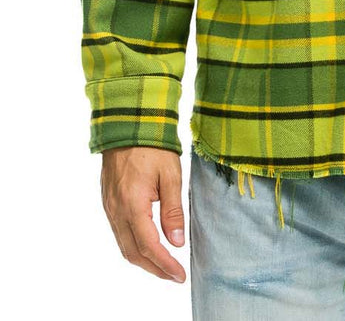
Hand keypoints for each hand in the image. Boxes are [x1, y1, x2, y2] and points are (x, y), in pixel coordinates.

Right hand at [100, 145, 186, 282]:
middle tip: (174, 275)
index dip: (165, 264)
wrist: (127, 124)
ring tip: (164, 265)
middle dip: (154, 269)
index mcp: (133, 205)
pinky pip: (119, 233)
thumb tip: (177, 242)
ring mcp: (110, 207)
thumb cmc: (152, 146)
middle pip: (133, 253)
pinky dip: (134, 246)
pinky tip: (148, 245)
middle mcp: (117, 211)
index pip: (148, 246)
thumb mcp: (170, 175)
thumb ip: (173, 210)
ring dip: (143, 260)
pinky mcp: (109, 202)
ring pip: (124, 245)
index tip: (180, 275)